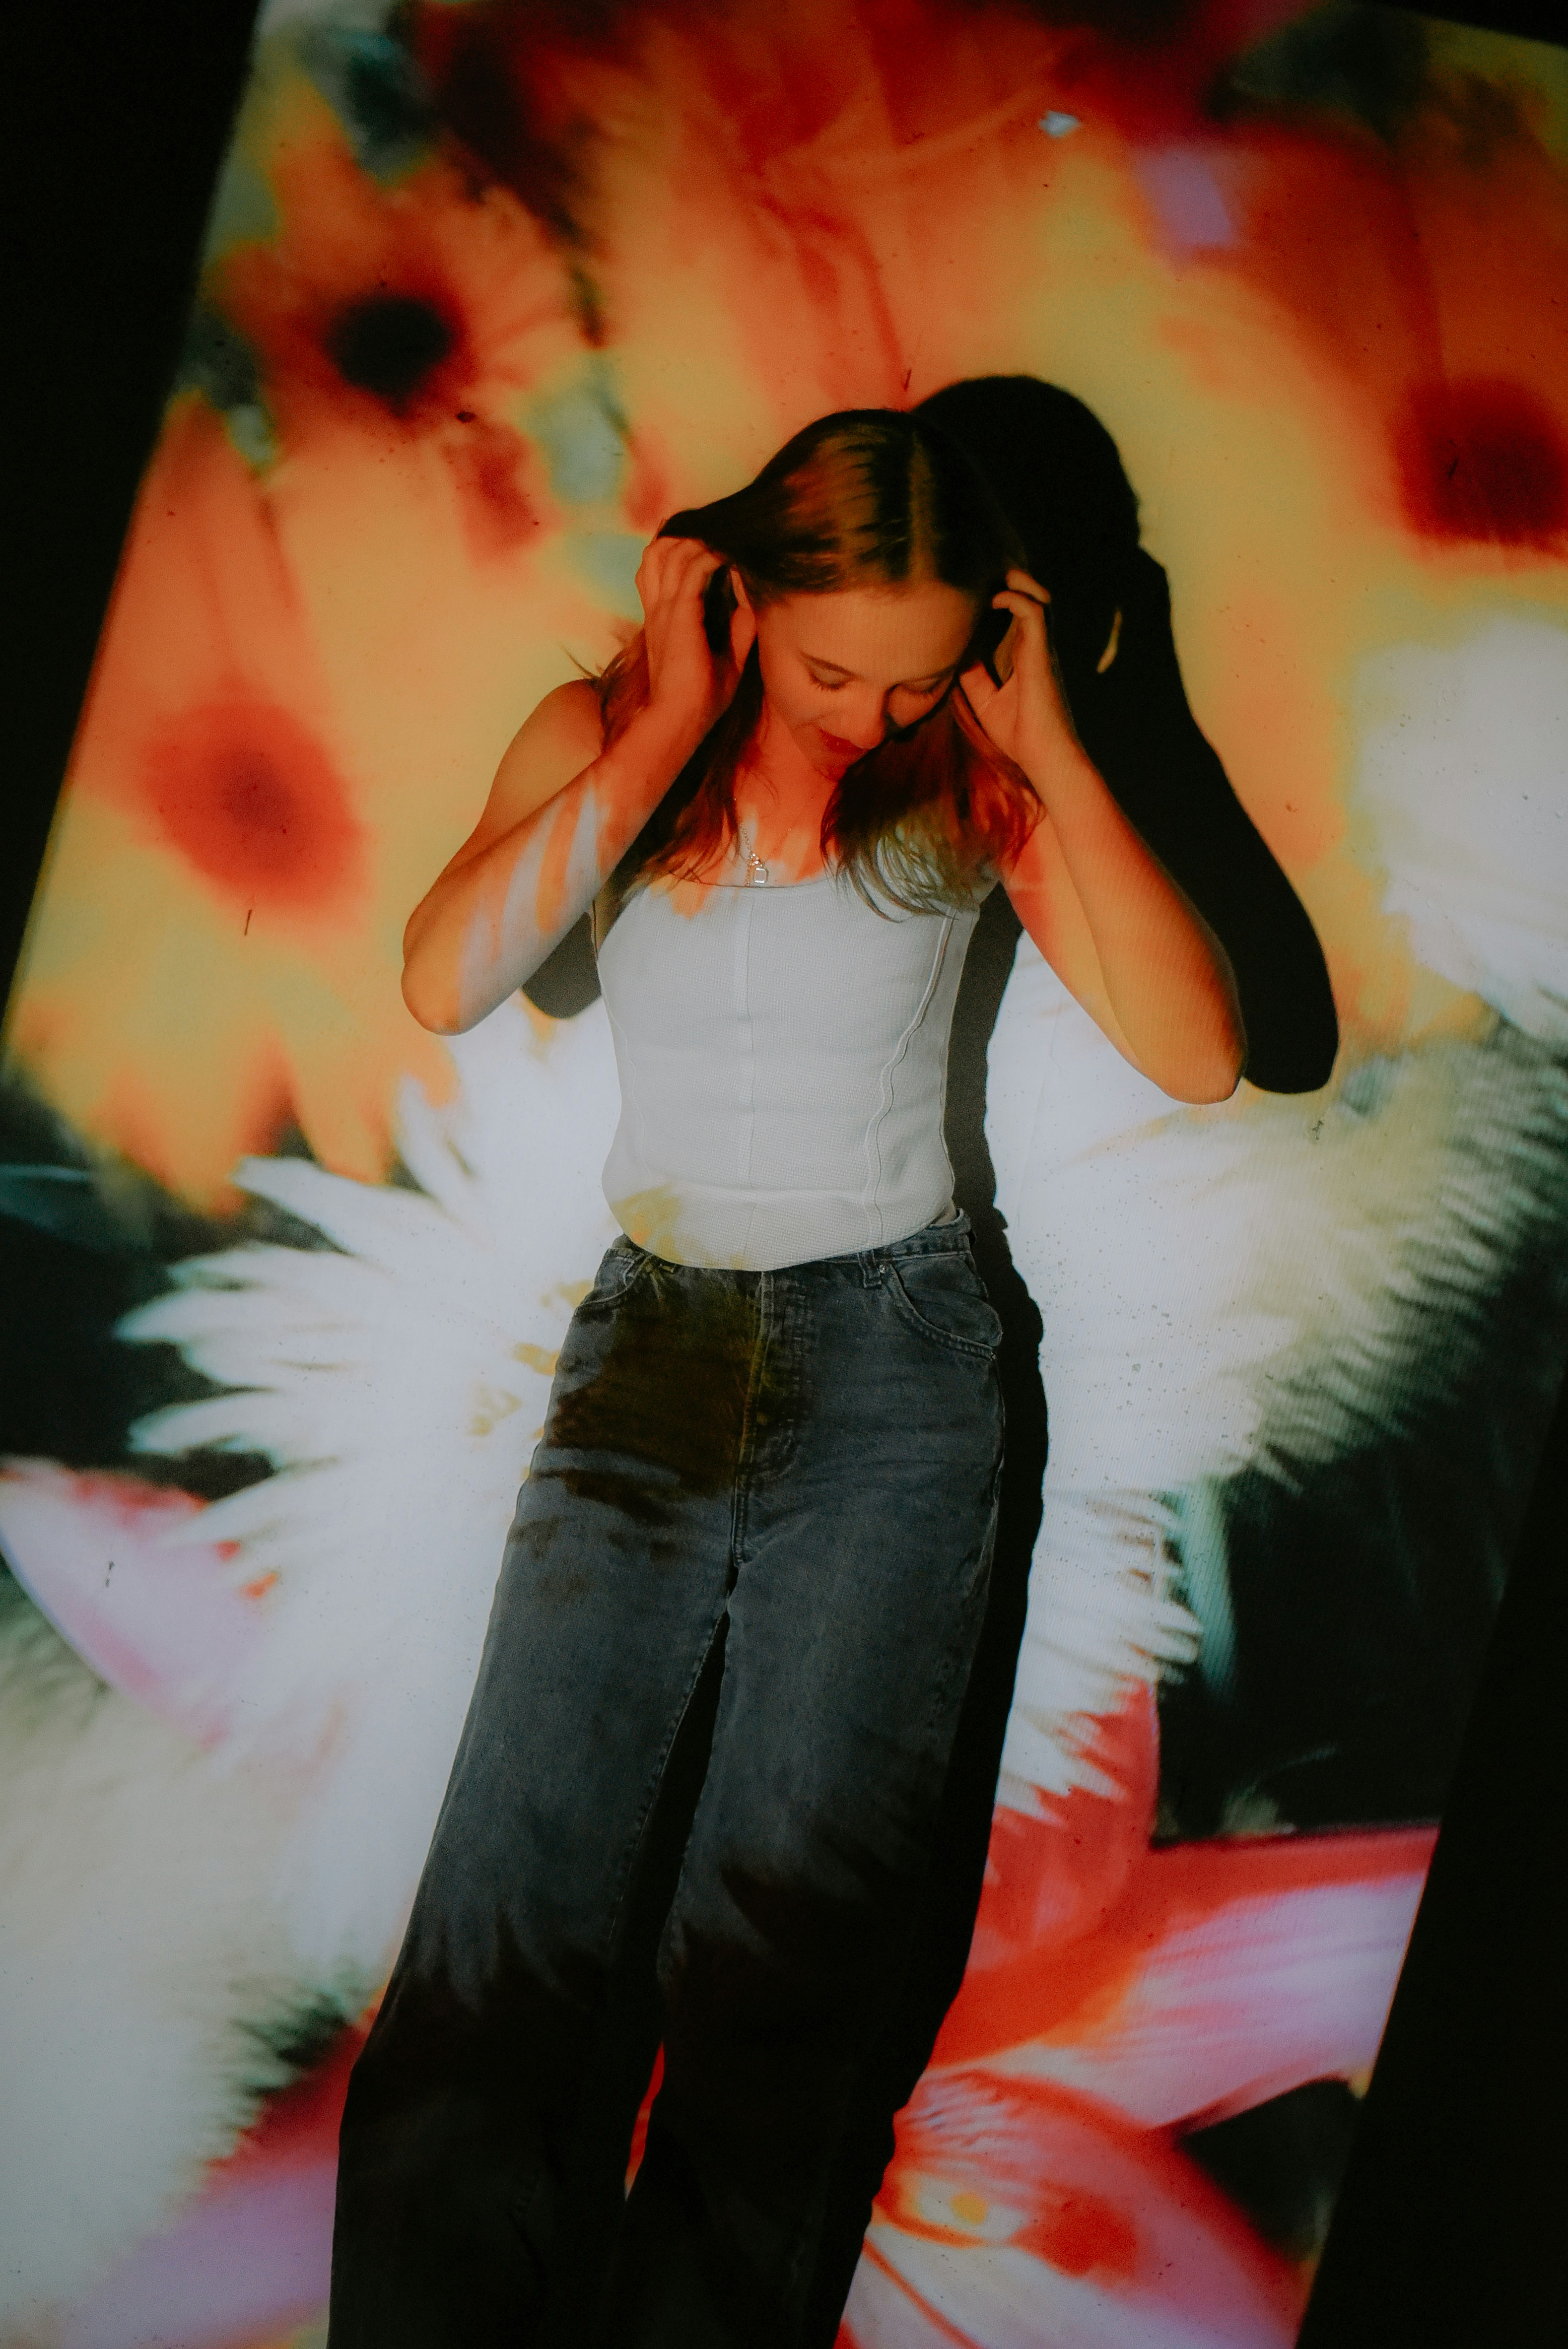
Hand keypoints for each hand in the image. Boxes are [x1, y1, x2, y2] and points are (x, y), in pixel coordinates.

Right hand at [636, 535, 757, 749]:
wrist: (680, 721)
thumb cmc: (701, 697)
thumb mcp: (728, 656)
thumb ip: (738, 625)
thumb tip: (753, 597)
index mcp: (661, 617)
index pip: (656, 568)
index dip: (677, 548)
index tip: (712, 544)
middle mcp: (658, 607)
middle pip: (657, 551)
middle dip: (687, 537)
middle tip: (720, 540)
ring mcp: (665, 608)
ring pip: (672, 551)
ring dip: (703, 543)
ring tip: (727, 545)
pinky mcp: (679, 613)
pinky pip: (693, 568)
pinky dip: (713, 556)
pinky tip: (731, 559)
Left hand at [959, 569, 1082, 799]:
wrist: (1043, 757)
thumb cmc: (1019, 735)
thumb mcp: (985, 700)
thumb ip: (974, 675)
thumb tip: (954, 654)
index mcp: (1027, 656)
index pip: (1019, 614)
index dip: (1003, 595)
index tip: (977, 587)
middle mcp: (1038, 648)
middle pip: (1034, 598)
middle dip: (1014, 580)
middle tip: (986, 571)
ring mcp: (1042, 649)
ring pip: (1040, 597)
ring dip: (1018, 582)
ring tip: (994, 576)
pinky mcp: (1042, 655)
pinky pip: (1035, 613)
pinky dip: (1016, 599)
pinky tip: (996, 600)